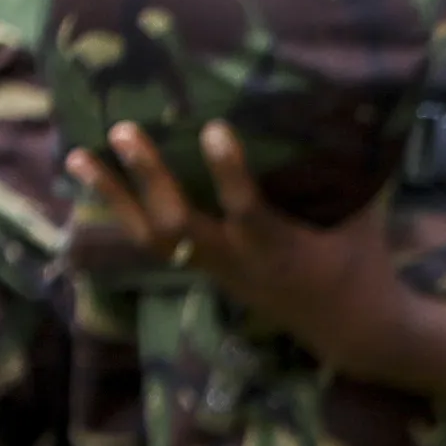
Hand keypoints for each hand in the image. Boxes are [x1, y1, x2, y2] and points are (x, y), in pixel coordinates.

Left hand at [68, 122, 445, 409]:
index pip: (247, 210)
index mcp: (280, 249)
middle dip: (148, 178)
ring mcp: (215, 268)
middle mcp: (237, 261)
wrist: (349, 330)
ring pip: (152, 236)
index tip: (214, 126)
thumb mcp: (365, 218)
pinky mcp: (205, 269)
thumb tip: (363, 115)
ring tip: (80, 155)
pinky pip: (153, 241)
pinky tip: (98, 181)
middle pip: (177, 224)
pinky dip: (123, 209)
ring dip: (114, 195)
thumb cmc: (361, 264)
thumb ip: (352, 173)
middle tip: (124, 130)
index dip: (229, 172)